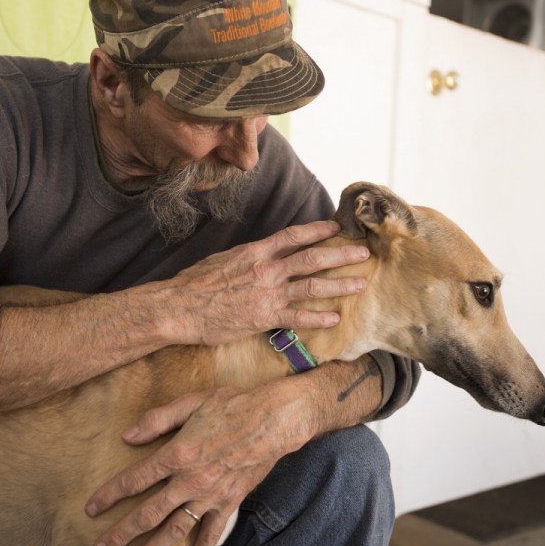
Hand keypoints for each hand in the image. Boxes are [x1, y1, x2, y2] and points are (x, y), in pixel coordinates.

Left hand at [85, 385, 311, 545]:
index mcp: (177, 453)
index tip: (92, 508)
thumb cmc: (231, 405)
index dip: (110, 495)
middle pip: (149, 514)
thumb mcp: (191, 402)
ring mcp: (211, 495)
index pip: (134, 479)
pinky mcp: (230, 502)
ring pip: (175, 530)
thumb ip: (157, 419)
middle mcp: (190, 480)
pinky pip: (212, 533)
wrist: (273, 419)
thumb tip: (128, 435)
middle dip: (121, 533)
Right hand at [163, 220, 369, 345]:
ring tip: (360, 284)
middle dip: (341, 255)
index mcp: (255, 252)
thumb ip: (246, 258)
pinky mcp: (264, 317)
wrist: (180, 307)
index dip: (317, 230)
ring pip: (312, 286)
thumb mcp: (222, 260)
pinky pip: (298, 317)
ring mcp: (268, 294)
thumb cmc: (195, 284)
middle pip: (312, 258)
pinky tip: (334, 318)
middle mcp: (266, 270)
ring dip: (340, 285)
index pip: (293, 236)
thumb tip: (260, 255)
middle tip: (363, 253)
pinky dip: (318, 317)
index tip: (336, 227)